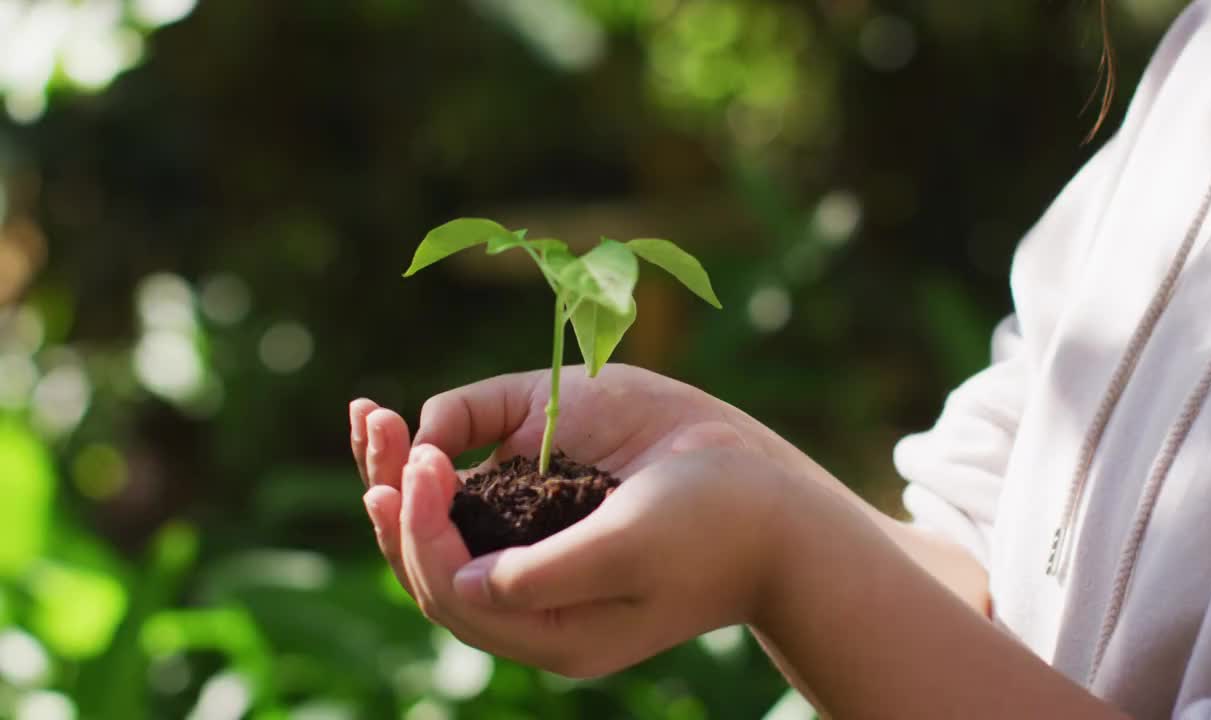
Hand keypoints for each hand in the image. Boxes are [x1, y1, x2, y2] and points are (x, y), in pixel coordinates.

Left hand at [348, 364, 796, 676]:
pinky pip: (480, 466)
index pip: (452, 589)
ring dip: (397, 467)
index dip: (420, 531)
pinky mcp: (552, 474)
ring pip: (442, 514)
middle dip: (392, 497)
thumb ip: (547, 573)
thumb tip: (463, 582)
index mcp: (551, 624)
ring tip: (367, 415)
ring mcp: (539, 526)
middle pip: (430, 557)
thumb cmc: (719, 527)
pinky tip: (429, 419)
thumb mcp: (635, 550)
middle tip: (373, 428)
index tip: (423, 464)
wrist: (779, 497)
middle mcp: (533, 580)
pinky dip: (444, 436)